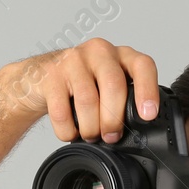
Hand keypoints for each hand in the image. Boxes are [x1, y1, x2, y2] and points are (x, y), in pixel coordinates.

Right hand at [9, 37, 159, 143]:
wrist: (40, 77)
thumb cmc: (82, 85)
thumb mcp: (108, 87)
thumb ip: (124, 100)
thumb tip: (139, 133)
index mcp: (121, 56)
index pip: (142, 65)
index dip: (147, 90)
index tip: (148, 115)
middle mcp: (100, 52)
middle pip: (114, 86)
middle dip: (114, 119)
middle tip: (111, 136)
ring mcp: (74, 60)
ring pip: (88, 100)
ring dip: (90, 127)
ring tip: (90, 135)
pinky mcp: (51, 74)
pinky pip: (61, 111)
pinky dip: (67, 130)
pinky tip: (70, 132)